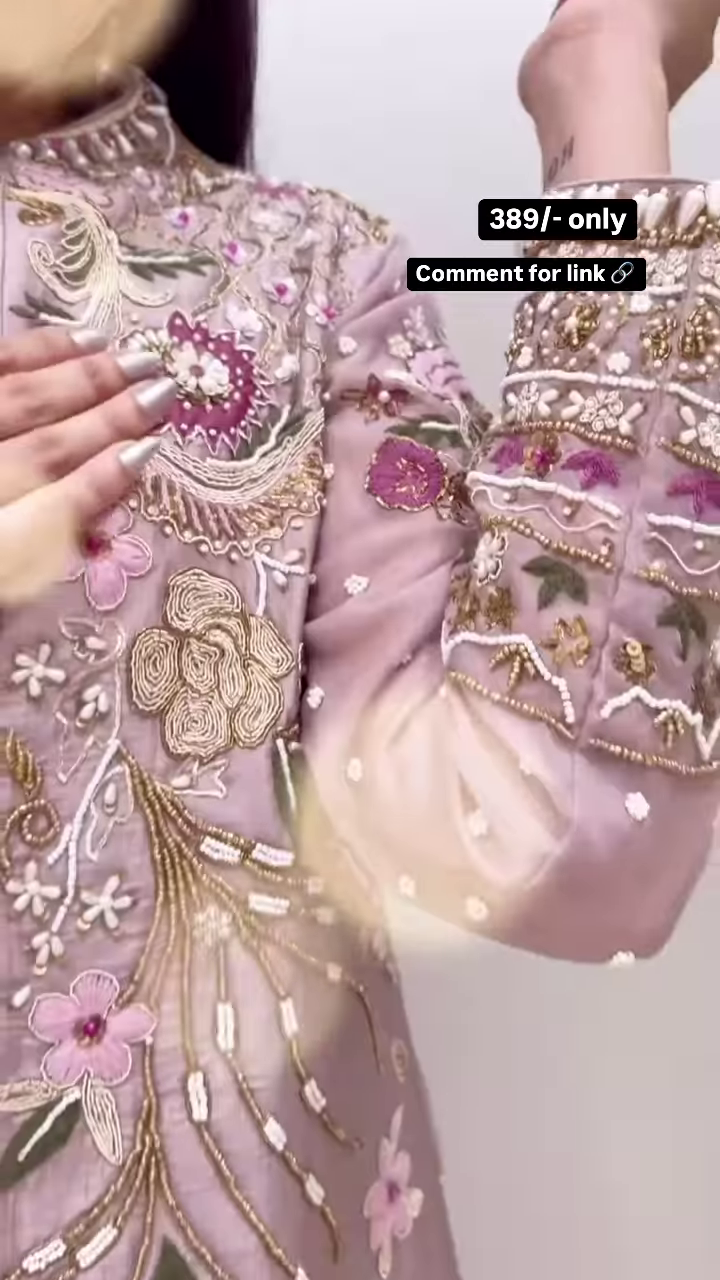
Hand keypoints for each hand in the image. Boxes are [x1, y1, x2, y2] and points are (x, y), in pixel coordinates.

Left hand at [0, 326, 175, 603]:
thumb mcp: (5, 580)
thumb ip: (46, 542)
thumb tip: (110, 489)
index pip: (53, 510)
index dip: (102, 482)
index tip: (151, 451)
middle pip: (43, 449)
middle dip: (109, 418)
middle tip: (164, 390)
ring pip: (17, 398)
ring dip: (80, 378)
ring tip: (130, 358)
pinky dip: (33, 350)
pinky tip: (74, 340)